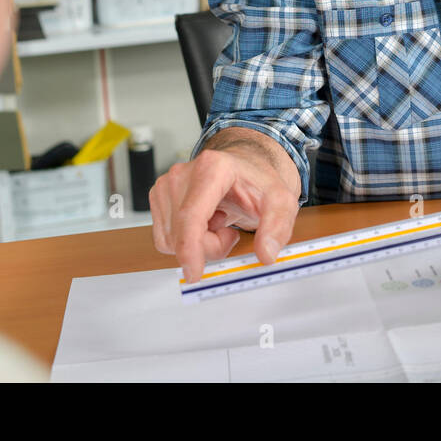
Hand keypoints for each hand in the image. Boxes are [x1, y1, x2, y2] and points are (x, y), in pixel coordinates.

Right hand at [149, 136, 299, 282]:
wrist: (244, 167)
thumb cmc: (257, 180)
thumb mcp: (281, 201)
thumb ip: (277, 226)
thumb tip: (267, 253)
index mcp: (212, 168)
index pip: (191, 216)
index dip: (190, 248)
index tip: (194, 273)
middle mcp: (182, 174)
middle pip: (183, 234)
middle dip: (209, 247)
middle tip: (230, 233)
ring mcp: (166, 185)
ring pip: (171, 241)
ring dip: (198, 244)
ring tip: (218, 223)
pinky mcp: (158, 197)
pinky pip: (165, 238)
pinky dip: (186, 241)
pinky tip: (205, 223)